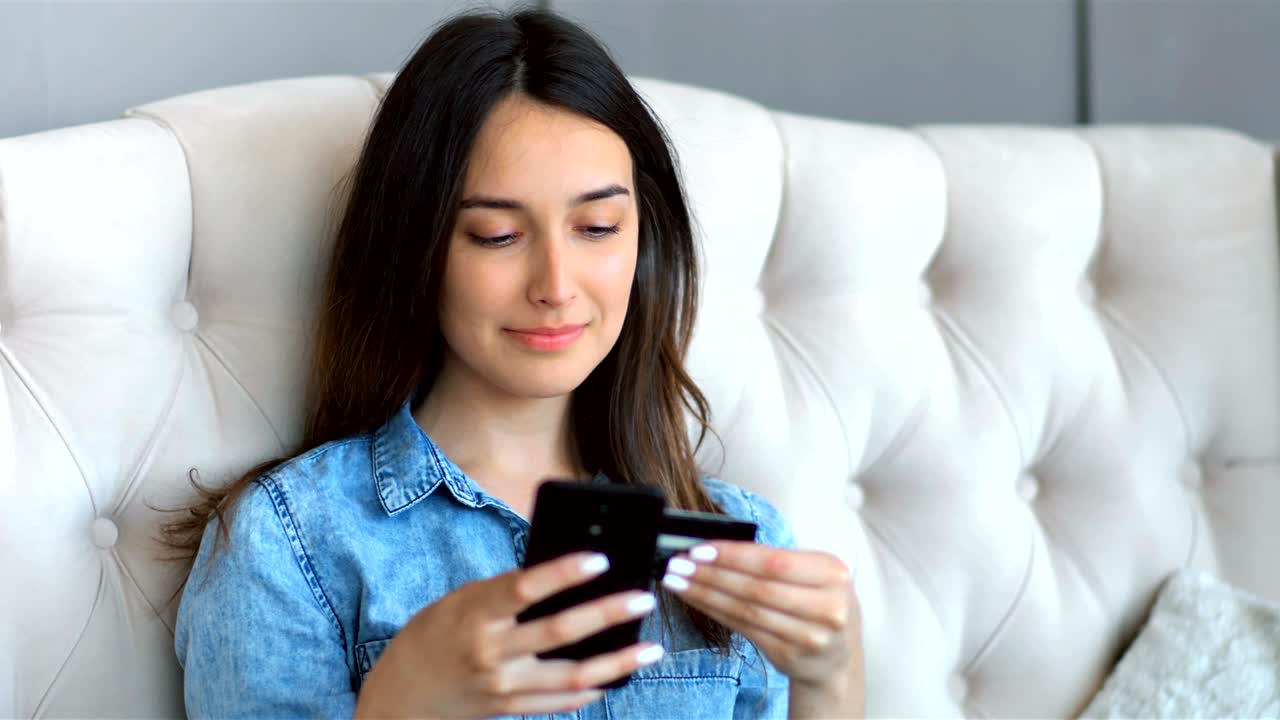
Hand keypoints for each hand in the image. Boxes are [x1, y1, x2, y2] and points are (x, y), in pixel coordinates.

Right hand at [355, 552, 664, 718]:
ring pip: (572, 676)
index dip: (562, 572)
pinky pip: (562, 702)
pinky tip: (619, 675)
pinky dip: (593, 689)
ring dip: (617, 662)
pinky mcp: (512, 708)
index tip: (600, 558)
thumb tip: (564, 574)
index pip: (523, 589)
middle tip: (643, 598)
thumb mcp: (462, 600)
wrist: (403, 697)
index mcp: (474, 614)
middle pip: (558, 632)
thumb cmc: (436, 634)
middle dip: (607, 614)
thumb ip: (508, 592)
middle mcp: (490, 652)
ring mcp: (503, 686)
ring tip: (651, 648)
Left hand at [661, 542, 862, 713]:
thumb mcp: (814, 574)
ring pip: (746, 611)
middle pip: (757, 588)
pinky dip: (715, 612)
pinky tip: (696, 599)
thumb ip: (775, 561)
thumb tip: (718, 548)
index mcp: (833, 574)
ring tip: (677, 581)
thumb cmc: (819, 601)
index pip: (774, 563)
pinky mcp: (789, 655)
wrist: (836, 656)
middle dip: (712, 575)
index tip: (700, 550)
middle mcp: (827, 607)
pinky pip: (744, 629)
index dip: (734, 557)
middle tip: (679, 565)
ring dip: (706, 594)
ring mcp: (809, 636)